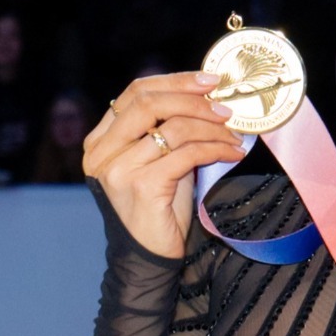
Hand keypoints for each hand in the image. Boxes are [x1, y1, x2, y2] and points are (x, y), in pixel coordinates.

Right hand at [83, 72, 245, 257]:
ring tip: (234, 136)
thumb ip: (167, 126)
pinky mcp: (142, 187)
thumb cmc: (160, 203)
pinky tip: (232, 154)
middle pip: (149, 103)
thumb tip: (207, 92)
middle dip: (194, 99)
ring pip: (173, 128)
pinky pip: (187, 154)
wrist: (151, 254)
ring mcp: (119, 170)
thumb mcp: (158, 157)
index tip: (211, 80)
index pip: (136, 92)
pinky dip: (216, 149)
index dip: (176, 81)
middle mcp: (102, 152)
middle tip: (226, 108)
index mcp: (101, 140)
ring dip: (212, 128)